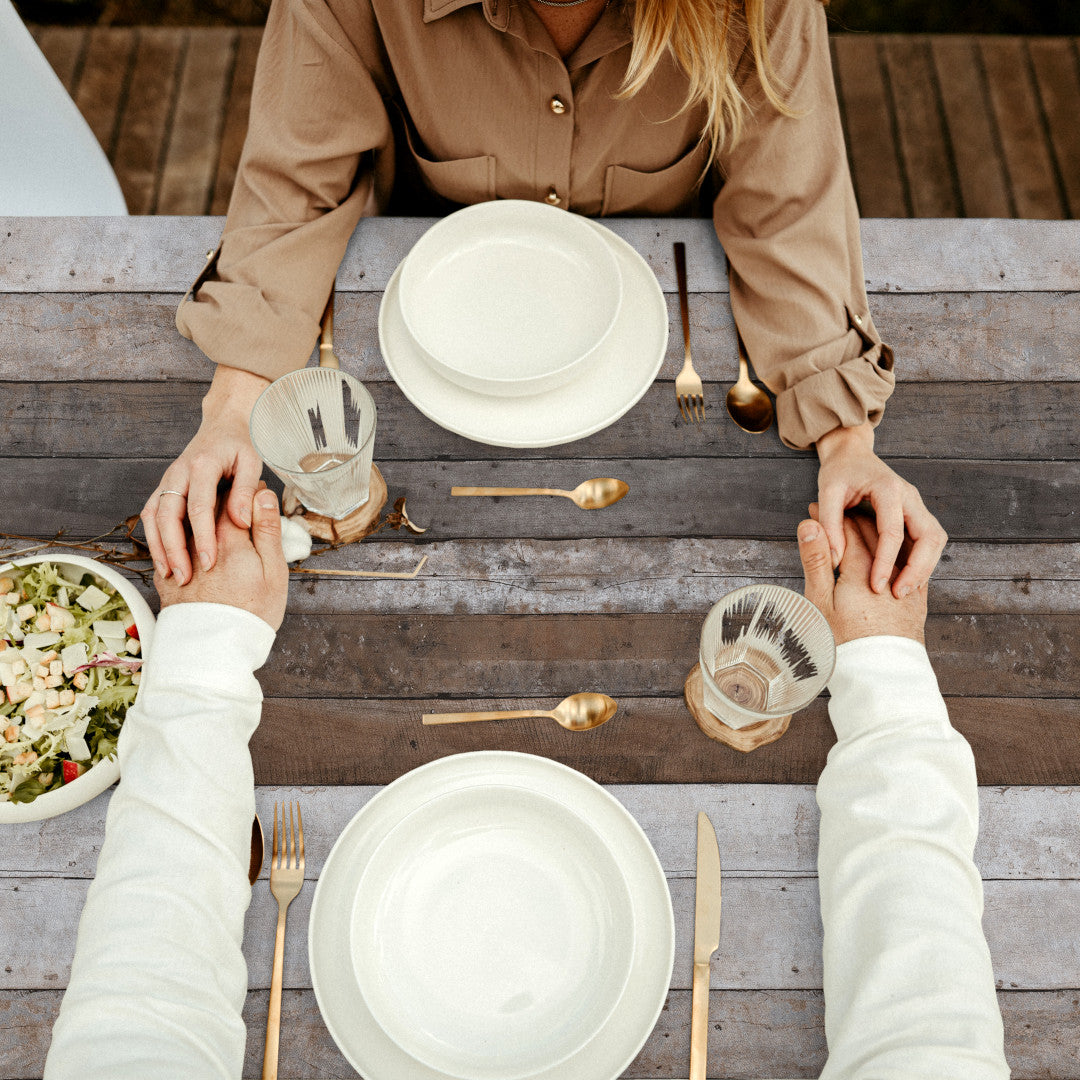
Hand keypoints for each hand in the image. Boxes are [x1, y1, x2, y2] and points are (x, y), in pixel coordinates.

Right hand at [141, 365, 269, 584]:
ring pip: (153, 516)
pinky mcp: (164, 487)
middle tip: (185, 577)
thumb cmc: (240, 446)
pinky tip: (164, 559)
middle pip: (168, 515)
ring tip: (170, 575)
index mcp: (202, 465)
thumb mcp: (252, 463)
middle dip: (174, 549)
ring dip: (159, 547)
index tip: (209, 562)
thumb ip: (245, 492)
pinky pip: (151, 513)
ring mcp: (168, 480)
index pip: (199, 507)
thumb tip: (240, 523)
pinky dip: (154, 537)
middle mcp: (178, 473)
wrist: (223, 425)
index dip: (203, 537)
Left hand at [154, 486, 288, 630]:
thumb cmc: (253, 612)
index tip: (256, 494)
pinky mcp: (165, 578)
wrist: (216, 653)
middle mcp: (198, 542)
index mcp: (228, 537)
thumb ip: (267, 530)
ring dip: (201, 521)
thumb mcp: (273, 571)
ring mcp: (179, 559)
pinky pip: (169, 549)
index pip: (234, 496)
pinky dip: (182, 543)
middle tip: (239, 508)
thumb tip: (263, 494)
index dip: (246, 491)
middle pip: (207, 506)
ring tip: (218, 531)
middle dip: (223, 501)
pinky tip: (195, 552)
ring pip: (186, 525)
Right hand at [798, 510, 925, 645]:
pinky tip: (890, 554)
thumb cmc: (843, 642)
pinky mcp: (917, 602)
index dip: (829, 516)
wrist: (880, 677)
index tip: (815, 509)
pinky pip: (911, 566)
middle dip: (850, 519)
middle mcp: (889, 571)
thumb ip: (817, 560)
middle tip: (832, 512)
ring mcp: (906, 586)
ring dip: (874, 534)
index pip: (847, 530)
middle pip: (871, 534)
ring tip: (858, 527)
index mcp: (862, 569)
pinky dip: (898, 554)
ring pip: (893, 547)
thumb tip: (810, 525)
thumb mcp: (821, 602)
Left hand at [816, 422, 946, 598]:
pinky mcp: (916, 514)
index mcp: (889, 489)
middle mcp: (910, 496)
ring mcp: (917, 505)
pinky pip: (928, 540)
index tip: (876, 585)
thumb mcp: (827, 493)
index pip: (894, 531)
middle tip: (900, 594)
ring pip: (935, 539)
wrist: (851, 455)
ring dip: (925, 566)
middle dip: (919, 568)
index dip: (886, 561)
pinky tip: (907, 579)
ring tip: (904, 591)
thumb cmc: (838, 473)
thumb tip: (834, 558)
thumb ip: (829, 523)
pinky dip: (922, 560)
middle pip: (930, 536)